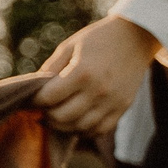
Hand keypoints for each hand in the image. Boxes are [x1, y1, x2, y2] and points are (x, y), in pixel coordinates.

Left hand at [33, 16, 160, 137]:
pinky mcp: (123, 108)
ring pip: (80, 127)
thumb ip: (50, 69)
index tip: (31, 98)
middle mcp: (99, 90)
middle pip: (62, 116)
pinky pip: (100, 129)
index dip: (35, 100)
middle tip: (43, 108)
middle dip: (47, 114)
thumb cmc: (97, 39)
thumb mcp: (68, 47)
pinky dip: (84, 130)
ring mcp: (113, 102)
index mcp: (82, 72)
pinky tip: (76, 120)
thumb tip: (33, 89)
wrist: (136, 37)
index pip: (49, 97)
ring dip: (64, 125)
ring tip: (57, 115)